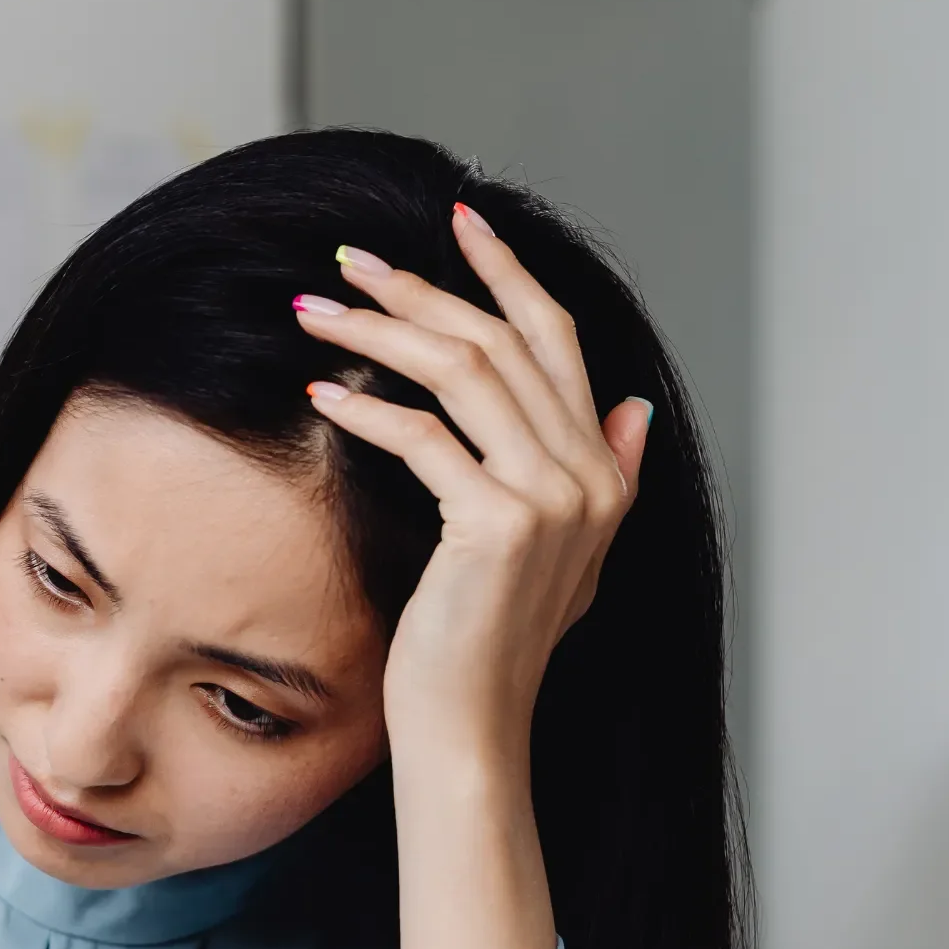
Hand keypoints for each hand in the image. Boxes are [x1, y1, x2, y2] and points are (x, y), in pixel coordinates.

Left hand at [293, 204, 651, 762]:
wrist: (472, 729)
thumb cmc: (487, 646)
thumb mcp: (563, 558)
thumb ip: (604, 475)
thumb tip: (631, 407)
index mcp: (604, 472)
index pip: (557, 339)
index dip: (509, 272)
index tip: (458, 220)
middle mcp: (590, 476)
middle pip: (501, 341)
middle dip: (422, 289)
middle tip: (351, 258)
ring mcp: (551, 499)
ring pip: (463, 371)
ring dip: (380, 330)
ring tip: (317, 309)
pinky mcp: (497, 525)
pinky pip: (424, 438)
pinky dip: (367, 408)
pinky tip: (321, 394)